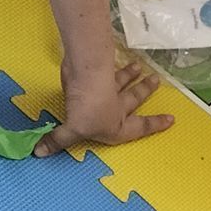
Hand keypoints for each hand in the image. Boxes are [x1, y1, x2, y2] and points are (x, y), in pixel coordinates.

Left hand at [35, 58, 174, 155]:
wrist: (87, 83)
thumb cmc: (88, 113)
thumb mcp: (73, 131)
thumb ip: (57, 140)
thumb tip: (39, 153)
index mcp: (118, 127)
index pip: (140, 127)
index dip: (155, 125)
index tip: (171, 119)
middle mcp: (118, 109)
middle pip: (134, 99)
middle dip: (145, 91)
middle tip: (155, 80)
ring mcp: (111, 89)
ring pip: (123, 81)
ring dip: (131, 74)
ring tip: (140, 66)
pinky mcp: (100, 73)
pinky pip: (107, 70)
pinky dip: (111, 65)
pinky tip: (116, 57)